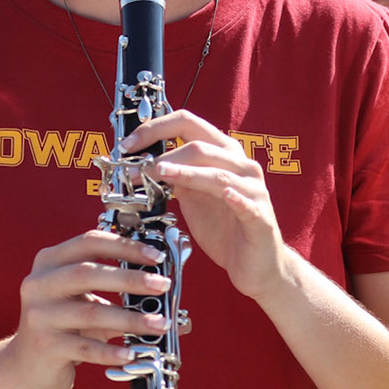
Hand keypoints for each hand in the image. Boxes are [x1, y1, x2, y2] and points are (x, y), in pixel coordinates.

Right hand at [7, 231, 169, 388]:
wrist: (26, 366)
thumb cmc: (64, 327)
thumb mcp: (83, 300)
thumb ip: (115, 288)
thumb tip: (164, 287)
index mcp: (49, 262)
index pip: (88, 242)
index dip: (124, 246)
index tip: (155, 257)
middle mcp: (39, 284)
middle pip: (87, 274)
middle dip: (130, 278)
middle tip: (162, 285)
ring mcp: (39, 316)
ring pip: (91, 313)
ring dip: (131, 319)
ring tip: (159, 324)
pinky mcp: (45, 346)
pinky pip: (86, 347)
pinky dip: (112, 351)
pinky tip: (131, 353)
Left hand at [119, 111, 288, 304]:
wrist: (253, 264)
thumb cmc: (224, 227)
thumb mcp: (192, 196)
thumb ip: (174, 176)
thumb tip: (140, 163)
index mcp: (223, 154)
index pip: (188, 124)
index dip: (155, 128)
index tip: (128, 145)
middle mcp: (241, 165)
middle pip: (199, 146)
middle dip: (162, 155)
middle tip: (134, 169)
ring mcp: (253, 190)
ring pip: (217, 174)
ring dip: (185, 172)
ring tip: (160, 173)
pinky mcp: (260, 217)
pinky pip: (246, 204)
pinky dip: (235, 197)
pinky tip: (226, 195)